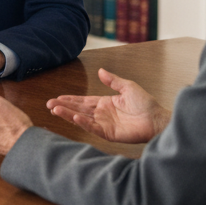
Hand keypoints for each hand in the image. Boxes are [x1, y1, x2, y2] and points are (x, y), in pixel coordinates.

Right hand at [46, 68, 169, 143]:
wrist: (157, 118)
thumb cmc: (146, 104)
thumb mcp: (127, 87)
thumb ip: (112, 80)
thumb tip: (100, 71)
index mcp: (105, 103)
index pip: (83, 101)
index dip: (70, 99)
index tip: (57, 97)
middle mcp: (102, 114)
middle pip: (79, 110)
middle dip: (64, 107)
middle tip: (49, 105)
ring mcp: (104, 124)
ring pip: (82, 119)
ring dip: (68, 114)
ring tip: (55, 110)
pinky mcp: (109, 133)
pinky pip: (93, 127)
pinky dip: (83, 123)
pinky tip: (74, 117)